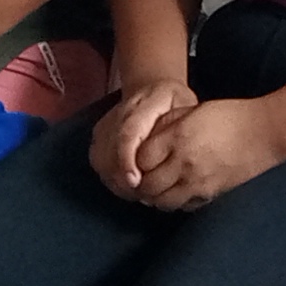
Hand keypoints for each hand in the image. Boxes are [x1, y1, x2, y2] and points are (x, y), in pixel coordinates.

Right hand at [94, 81, 197, 196]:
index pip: (128, 132)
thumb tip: (176, 152)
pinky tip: (129, 185)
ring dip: (118, 182)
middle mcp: (121, 112)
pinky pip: (98, 163)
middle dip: (123, 179)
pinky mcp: (98, 135)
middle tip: (144, 196)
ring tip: (139, 193)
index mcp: (147, 101)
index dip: (127, 159)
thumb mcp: (186, 107)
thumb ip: (181, 126)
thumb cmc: (174, 103)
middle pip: (111, 152)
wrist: (151, 89)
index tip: (135, 181)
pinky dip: (111, 178)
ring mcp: (107, 123)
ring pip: (101, 160)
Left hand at [127, 95, 285, 209]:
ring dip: (154, 196)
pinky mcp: (210, 194)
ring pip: (162, 201)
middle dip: (140, 182)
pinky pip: (182, 207)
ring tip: (156, 187)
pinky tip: (176, 191)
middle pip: (148, 185)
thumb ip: (168, 124)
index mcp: (178, 137)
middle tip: (141, 176)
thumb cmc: (231, 115)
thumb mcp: (194, 110)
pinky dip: (174, 202)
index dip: (135, 159)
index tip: (138, 157)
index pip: (140, 158)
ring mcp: (197, 182)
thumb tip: (147, 140)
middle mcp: (184, 163)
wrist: (266, 132)